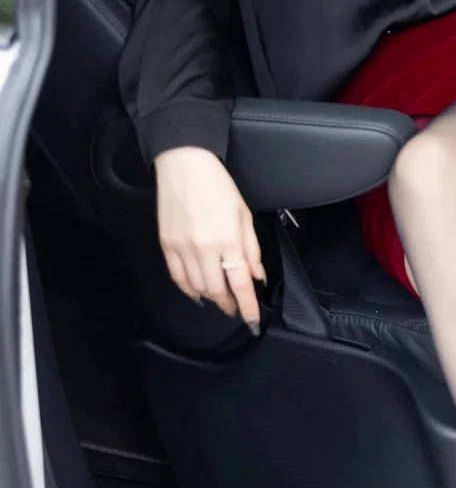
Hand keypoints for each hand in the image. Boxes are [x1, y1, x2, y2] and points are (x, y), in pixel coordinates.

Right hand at [153, 146, 265, 328]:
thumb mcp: (244, 215)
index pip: (239, 284)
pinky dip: (189, 289)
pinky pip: (177, 278)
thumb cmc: (218, 186)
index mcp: (228, 240)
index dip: (247, 307)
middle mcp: (203, 248)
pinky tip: (198, 292)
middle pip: (216, 290)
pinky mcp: (166, 245)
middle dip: (229, 305)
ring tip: (221, 298)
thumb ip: (251, 249)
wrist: (184, 166)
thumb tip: (256, 275)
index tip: (251, 321)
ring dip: (211, 298)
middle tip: (237, 309)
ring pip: (196, 288)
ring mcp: (182, 248)